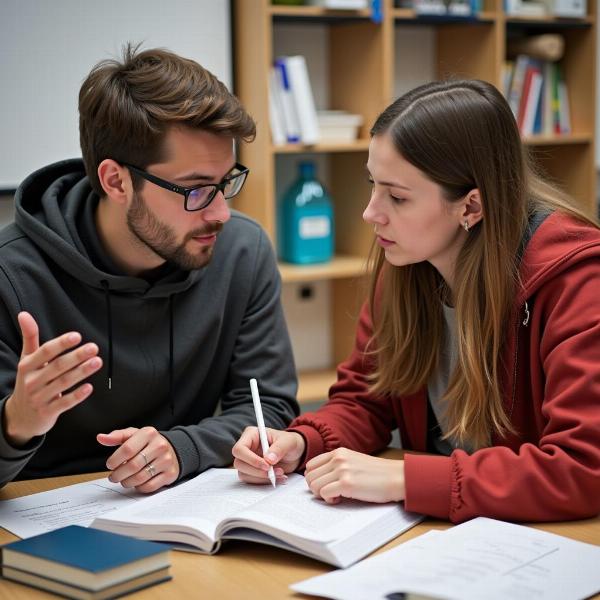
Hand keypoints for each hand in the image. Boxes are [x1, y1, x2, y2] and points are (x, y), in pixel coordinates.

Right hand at [4, 312, 101, 445]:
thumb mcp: (26, 359)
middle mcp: (32, 381)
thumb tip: (24, 313)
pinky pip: (64, 403)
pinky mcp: (48, 412)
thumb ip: (29, 337)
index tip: (77, 336)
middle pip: (57, 367)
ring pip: (63, 383)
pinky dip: (76, 396)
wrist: (19, 416)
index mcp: (27, 366)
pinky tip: (90, 387)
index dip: (61, 344)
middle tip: (94, 347)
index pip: (45, 352)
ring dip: (81, 372)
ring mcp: (39, 398)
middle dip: (76, 356)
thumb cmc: (29, 381)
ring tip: (97, 362)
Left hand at [98, 426, 179, 492]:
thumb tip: (101, 438)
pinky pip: (149, 486)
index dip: (114, 460)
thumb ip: (117, 436)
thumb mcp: (134, 435)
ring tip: (123, 480)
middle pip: (133, 465)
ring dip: (127, 482)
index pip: (127, 449)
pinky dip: (139, 487)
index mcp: (149, 433)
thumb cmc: (148, 443)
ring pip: (140, 478)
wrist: (172, 449)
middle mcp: (160, 445)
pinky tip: (136, 482)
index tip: (110, 465)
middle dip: (118, 475)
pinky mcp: (170, 473)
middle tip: (113, 476)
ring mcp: (166, 460)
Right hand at [232, 427, 305, 484]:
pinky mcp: (253, 472)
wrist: (295, 453)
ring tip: (280, 473)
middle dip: (256, 471)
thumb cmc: (290, 442)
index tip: (267, 465)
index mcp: (251, 435)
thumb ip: (279, 448)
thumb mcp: (288, 442)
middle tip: (273, 472)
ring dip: (262, 478)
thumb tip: (269, 460)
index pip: (240, 449)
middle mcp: (247, 448)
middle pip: (239, 463)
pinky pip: (252, 481)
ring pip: (244, 474)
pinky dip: (265, 482)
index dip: (250, 459)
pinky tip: (279, 478)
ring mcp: (249, 461)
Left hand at [304, 448, 404, 504]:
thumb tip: (321, 478)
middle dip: (316, 488)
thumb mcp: (354, 461)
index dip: (314, 478)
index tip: (325, 485)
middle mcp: (338, 459)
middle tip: (329, 493)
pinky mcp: (347, 484)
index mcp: (338, 452)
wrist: (397, 477)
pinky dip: (329, 500)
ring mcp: (342, 470)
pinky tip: (340, 499)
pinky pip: (324, 493)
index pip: (311, 465)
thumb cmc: (378, 473)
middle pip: (310, 476)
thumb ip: (338, 465)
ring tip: (336, 496)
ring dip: (322, 495)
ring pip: (314, 485)